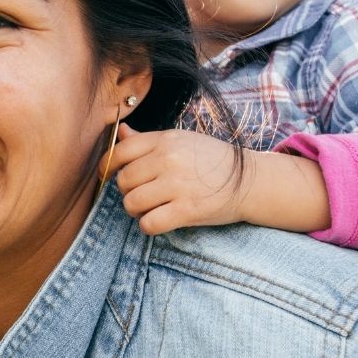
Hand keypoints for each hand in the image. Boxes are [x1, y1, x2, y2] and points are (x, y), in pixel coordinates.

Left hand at [109, 126, 250, 235]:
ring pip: (132, 203)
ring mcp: (178, 185)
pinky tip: (159, 221)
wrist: (250, 181)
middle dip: (127, 192)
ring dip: (136, 211)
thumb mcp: (182, 140)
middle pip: (124, 181)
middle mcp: (169, 159)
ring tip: (150, 209)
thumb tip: (120, 132)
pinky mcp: (187, 210)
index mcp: (166, 139)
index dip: (108, 167)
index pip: (120, 151)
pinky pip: (149, 223)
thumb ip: (148, 140)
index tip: (110, 176)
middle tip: (142, 195)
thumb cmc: (213, 160)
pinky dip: (149, 226)